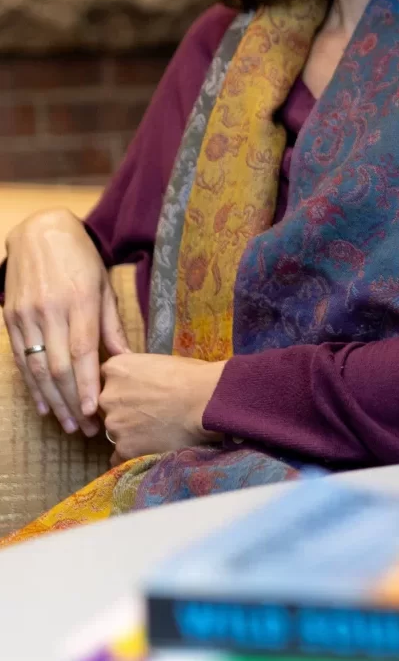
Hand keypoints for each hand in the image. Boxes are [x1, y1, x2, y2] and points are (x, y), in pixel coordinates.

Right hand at [3, 208, 127, 436]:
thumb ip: (111, 325)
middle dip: (71, 401)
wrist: (40, 232)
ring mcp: (26, 315)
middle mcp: (49, 311)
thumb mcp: (103, 287)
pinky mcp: (10, 318)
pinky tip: (42, 405)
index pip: (82, 352)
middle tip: (87, 428)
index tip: (94, 411)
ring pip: (37, 368)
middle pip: (59, 367)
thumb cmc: (81, 260)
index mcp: (78, 302)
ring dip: (51, 401)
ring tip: (67, 424)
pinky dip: (32, 385)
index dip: (86, 385)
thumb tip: (125, 359)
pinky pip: (21, 358)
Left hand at [99, 353, 225, 463]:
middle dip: (124, 411)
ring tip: (158, 431)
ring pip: (115, 432)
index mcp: (115, 369)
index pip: (107, 381)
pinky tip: (152, 448)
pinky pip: (119, 455)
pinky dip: (133, 453)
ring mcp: (113, 424)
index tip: (140, 393)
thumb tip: (140, 382)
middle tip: (151, 413)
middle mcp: (106, 397)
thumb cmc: (195, 376)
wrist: (209, 400)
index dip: (124, 388)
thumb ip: (139, 372)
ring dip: (130, 433)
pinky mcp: (124, 448)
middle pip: (107, 408)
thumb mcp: (160, 362)